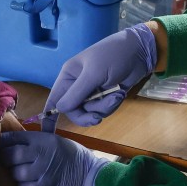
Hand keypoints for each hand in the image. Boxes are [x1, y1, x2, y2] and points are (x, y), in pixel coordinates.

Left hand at [0, 131, 107, 185]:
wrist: (90, 177)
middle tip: (11, 161)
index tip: (0, 144)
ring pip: (16, 174)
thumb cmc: (73, 157)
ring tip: (24, 174)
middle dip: (7, 159)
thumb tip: (20, 129)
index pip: (14, 137)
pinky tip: (30, 185)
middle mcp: (41, 153)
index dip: (3, 141)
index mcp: (43, 139)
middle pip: (10, 156)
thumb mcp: (57, 139)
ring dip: (17, 175)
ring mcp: (42, 172)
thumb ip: (38, 135)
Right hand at [40, 23, 156, 131]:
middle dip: (87, 115)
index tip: (47, 133)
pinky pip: (104, 110)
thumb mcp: (93, 73)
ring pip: (91, 112)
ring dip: (104, 107)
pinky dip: (112, 104)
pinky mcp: (105, 97)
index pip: (55, 99)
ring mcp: (92, 92)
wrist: (139, 52)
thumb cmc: (113, 55)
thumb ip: (77, 93)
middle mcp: (78, 86)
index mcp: (69, 76)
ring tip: (117, 95)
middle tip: (98, 118)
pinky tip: (120, 93)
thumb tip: (60, 110)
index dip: (50, 116)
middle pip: (74, 111)